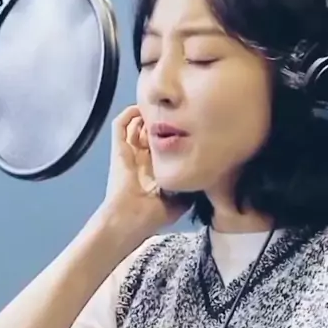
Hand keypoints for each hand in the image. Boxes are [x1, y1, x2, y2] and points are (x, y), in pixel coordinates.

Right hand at [101, 105, 191, 238]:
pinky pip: (119, 126)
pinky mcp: (119, 150)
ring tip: (159, 108)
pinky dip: (128, 114)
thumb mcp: (181, 202)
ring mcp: (129, 153)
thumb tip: (209, 178)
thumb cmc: (153, 214)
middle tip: (177, 114)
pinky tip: (141, 108)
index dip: (175, 134)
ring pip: (135, 125)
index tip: (190, 126)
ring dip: (146, 115)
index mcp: (156, 170)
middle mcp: (142, 159)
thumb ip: (192, 189)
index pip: (164, 145)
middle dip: (162, 121)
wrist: (131, 219)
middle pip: (150, 131)